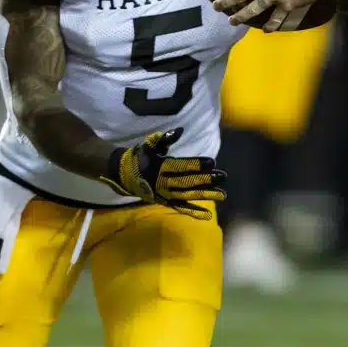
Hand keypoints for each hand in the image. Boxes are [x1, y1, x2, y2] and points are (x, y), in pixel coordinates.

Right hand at [106, 128, 226, 214]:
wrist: (124, 175)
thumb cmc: (140, 156)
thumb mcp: (149, 144)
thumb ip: (164, 139)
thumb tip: (180, 131)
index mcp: (160, 166)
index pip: (181, 166)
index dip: (197, 164)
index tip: (213, 162)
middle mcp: (163, 182)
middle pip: (187, 182)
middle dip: (206, 180)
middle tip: (223, 177)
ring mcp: (164, 194)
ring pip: (187, 196)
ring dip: (205, 195)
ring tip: (223, 195)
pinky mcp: (165, 202)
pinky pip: (180, 208)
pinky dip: (193, 212)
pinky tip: (207, 215)